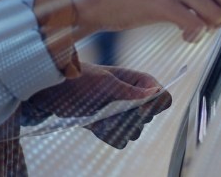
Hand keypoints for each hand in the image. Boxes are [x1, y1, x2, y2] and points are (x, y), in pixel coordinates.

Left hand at [22, 65, 171, 148]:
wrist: (57, 92)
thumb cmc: (81, 78)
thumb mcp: (105, 82)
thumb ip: (130, 91)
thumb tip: (155, 94)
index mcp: (140, 83)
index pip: (163, 98)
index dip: (154, 107)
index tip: (138, 109)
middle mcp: (136, 99)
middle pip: (148, 119)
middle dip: (127, 118)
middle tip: (109, 109)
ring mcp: (124, 114)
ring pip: (134, 132)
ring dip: (115, 128)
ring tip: (99, 116)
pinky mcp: (112, 127)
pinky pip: (120, 141)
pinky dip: (108, 135)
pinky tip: (96, 124)